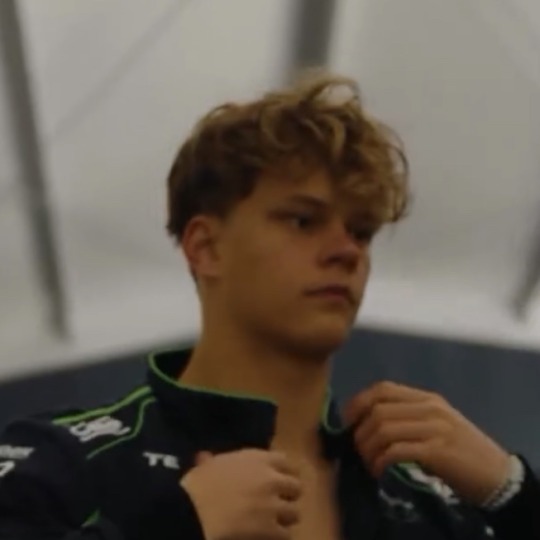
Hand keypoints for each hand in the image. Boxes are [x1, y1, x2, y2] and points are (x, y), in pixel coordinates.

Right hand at [180, 449, 301, 539]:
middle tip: (277, 505)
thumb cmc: (197, 484)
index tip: (278, 481)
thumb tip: (204, 458)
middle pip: (296, 487)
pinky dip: (278, 537)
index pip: (286, 462)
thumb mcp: (208, 465)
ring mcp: (272, 504)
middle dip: (288, 496)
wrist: (191, 511)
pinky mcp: (270, 528)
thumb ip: (216, 460)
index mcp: (258, 459)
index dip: (283, 473)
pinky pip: (286, 535)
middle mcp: (270, 478)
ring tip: (273, 524)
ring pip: (294, 513)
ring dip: (285, 519)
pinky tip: (267, 537)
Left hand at [344, 381, 510, 505]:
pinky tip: (380, 472)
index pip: (382, 388)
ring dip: (368, 450)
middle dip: (360, 432)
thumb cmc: (460, 450)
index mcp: (427, 398)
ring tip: (369, 464)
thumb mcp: (435, 424)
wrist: (496, 474)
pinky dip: (381, 461)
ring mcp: (434, 428)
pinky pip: (397, 451)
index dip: (358, 403)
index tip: (347, 423)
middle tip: (357, 451)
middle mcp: (429, 408)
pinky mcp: (437, 451)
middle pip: (378, 410)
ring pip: (384, 429)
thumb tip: (365, 423)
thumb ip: (407, 417)